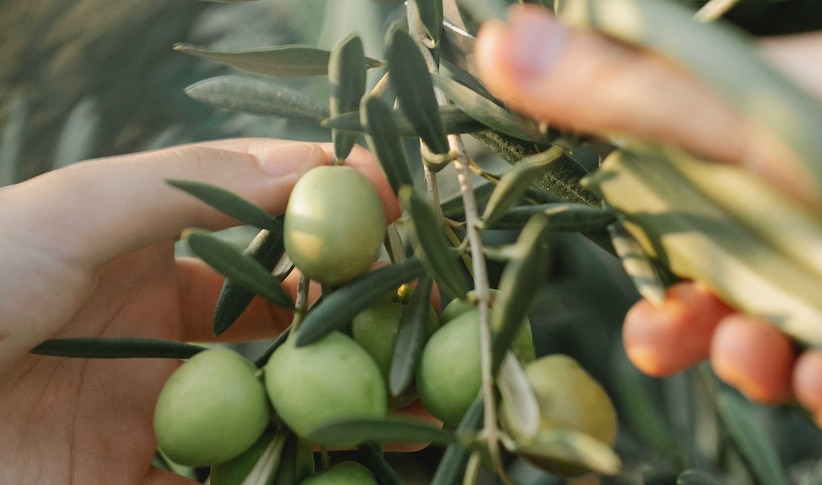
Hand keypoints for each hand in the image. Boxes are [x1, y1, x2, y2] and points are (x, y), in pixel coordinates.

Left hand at [0, 139, 397, 482]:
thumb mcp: (67, 211)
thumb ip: (191, 185)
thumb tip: (315, 164)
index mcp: (135, 256)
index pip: (256, 230)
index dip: (324, 213)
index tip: (393, 200)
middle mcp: (159, 334)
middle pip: (277, 317)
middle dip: (352, 308)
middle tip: (424, 301)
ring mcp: (160, 417)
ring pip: (273, 400)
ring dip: (342, 393)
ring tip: (416, 384)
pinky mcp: (155, 483)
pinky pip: (241, 472)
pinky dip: (300, 464)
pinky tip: (354, 449)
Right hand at [475, 5, 821, 432]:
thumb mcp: (734, 110)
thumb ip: (618, 93)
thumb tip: (492, 45)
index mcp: (758, 159)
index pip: (686, 226)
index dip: (657, 283)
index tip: (648, 322)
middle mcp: (807, 212)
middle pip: (732, 293)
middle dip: (700, 336)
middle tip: (679, 347)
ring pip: (792, 340)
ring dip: (764, 365)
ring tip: (775, 362)